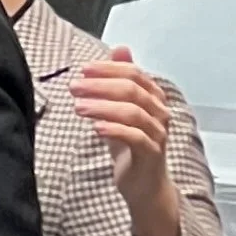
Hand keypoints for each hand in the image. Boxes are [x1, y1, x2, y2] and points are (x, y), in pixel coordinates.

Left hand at [71, 47, 180, 235]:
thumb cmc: (132, 147)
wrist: (144, 186)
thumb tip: (119, 48)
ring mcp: (157, 134)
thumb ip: (119, 82)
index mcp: (153, 99)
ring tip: (78, 107)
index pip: (134, 74)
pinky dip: (114, 130)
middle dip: (101, 86)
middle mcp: (159, 113)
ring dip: (103, 107)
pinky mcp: (151, 154)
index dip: (109, 70)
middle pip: (132, 90)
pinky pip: (135, 137)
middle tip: (75, 87)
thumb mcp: (121, 111)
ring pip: (133, 112)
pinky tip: (95, 128)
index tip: (83, 71)